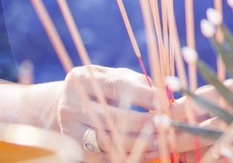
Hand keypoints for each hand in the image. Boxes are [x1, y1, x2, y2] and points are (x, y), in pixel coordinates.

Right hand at [57, 65, 200, 159]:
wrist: (67, 107)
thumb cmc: (100, 89)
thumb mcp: (114, 77)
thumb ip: (136, 82)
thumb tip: (163, 94)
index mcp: (81, 79)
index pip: (116, 86)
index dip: (142, 95)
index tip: (164, 101)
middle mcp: (71, 104)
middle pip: (111, 116)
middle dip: (142, 122)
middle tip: (165, 125)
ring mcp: (69, 129)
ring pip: (107, 140)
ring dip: (136, 143)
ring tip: (159, 142)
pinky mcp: (74, 149)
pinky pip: (102, 157)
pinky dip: (126, 155)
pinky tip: (146, 153)